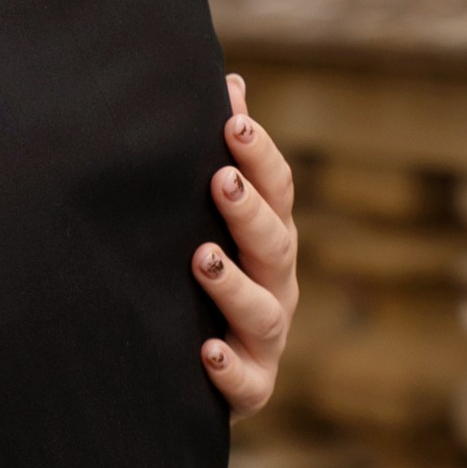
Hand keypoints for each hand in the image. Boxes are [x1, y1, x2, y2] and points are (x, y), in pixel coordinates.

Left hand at [197, 75, 297, 418]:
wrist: (189, 370)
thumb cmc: (200, 278)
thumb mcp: (211, 218)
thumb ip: (223, 159)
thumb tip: (229, 80)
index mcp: (269, 239)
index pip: (276, 190)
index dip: (259, 156)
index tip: (232, 122)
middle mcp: (276, 285)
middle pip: (276, 244)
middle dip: (250, 211)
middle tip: (219, 180)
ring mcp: (266, 338)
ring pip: (264, 312)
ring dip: (233, 285)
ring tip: (201, 258)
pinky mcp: (250, 387)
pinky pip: (246, 383)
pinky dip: (228, 369)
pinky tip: (204, 352)